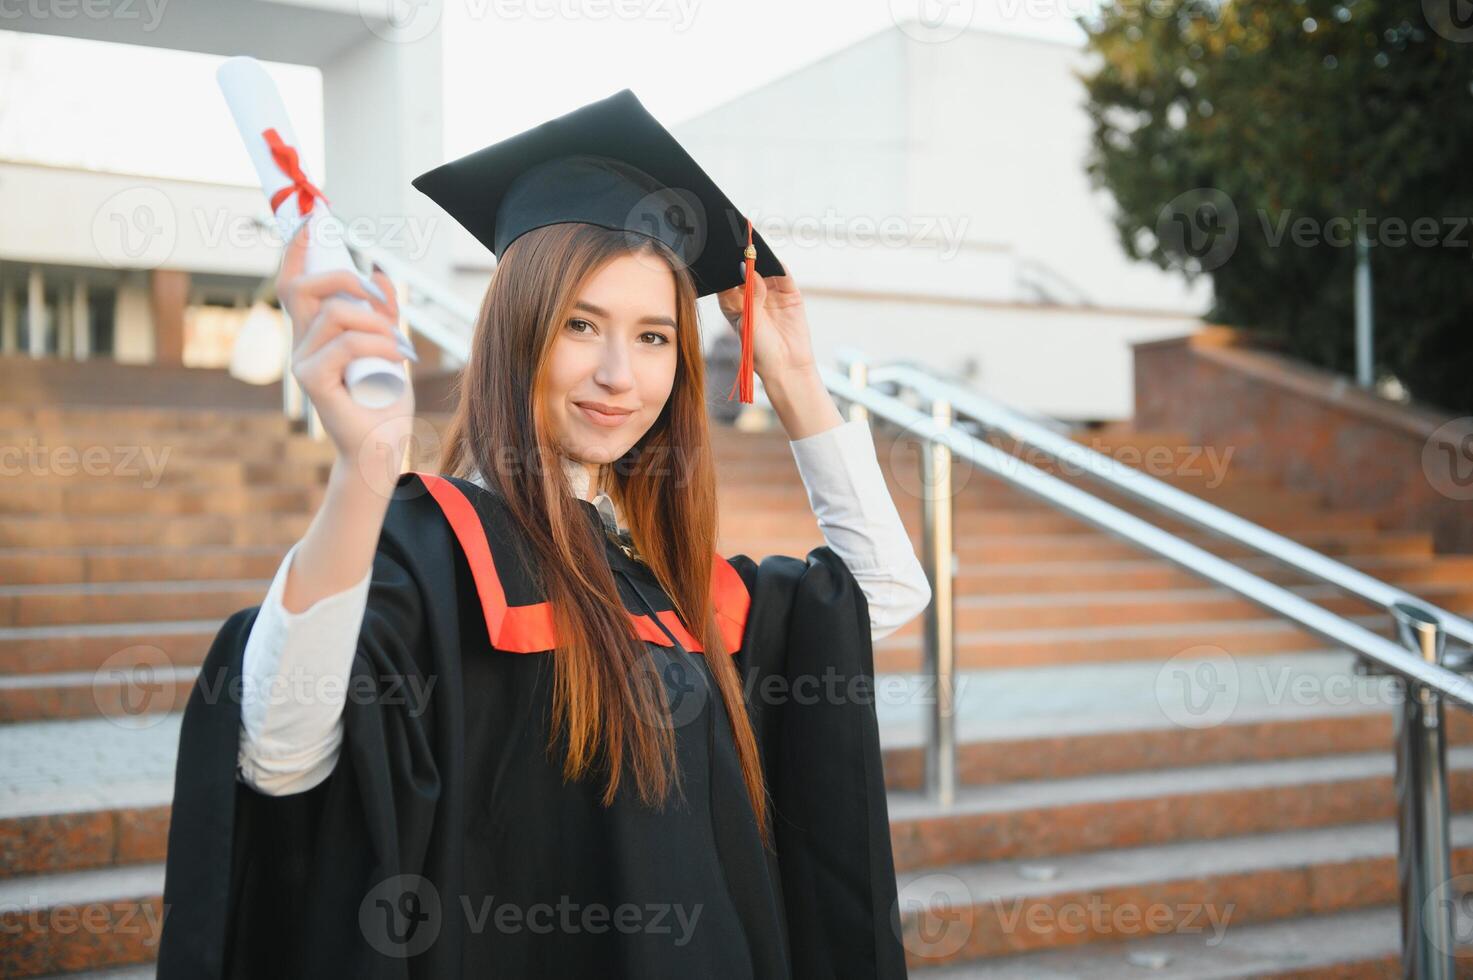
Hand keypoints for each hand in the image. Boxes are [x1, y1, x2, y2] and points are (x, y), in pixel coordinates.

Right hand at [278, 222, 416, 483]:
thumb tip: (379, 271)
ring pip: (337, 315)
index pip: (293, 284)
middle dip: (345, 280)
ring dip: (376, 323)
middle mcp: (301, 346)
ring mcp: (302, 363)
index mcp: (313, 335)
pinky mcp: (312, 382)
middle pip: (305, 289)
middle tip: (379, 298)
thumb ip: (384, 312)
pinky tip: (397, 361)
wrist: (382, 448)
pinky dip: (379, 345)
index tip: (309, 221)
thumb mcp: (389, 345)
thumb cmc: (383, 402)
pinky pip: (347, 344)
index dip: (295, 250)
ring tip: (397, 347)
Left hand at [714, 258, 818, 383]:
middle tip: (739, 243)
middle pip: (745, 269)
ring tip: (755, 248)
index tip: (721, 252)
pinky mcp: (789, 293)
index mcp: (732, 302)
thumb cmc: (760, 351)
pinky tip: (773, 260)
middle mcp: (750, 295)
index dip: (724, 265)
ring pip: (764, 268)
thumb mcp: (749, 322)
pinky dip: (778, 265)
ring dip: (761, 257)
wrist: (786, 366)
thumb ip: (750, 296)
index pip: (726, 278)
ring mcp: (770, 293)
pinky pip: (783, 274)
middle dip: (743, 256)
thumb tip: (748, 269)